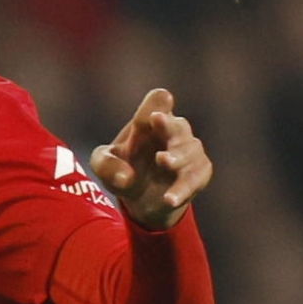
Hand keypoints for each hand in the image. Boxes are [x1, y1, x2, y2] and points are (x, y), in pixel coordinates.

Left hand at [90, 88, 211, 229]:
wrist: (140, 200)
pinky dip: (183, 189)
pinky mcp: (199, 172)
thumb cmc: (121, 170)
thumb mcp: (103, 166)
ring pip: (190, 149)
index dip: (156, 105)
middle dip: (169, 125)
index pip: (157, 102)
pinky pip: (195, 178)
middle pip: (178, 124)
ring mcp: (189, 151)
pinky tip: (169, 199)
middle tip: (158, 121)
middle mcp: (173, 132)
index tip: (152, 115)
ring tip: (162, 160)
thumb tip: (126, 177)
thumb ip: (107, 166)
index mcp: (149, 122)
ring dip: (177, 156)